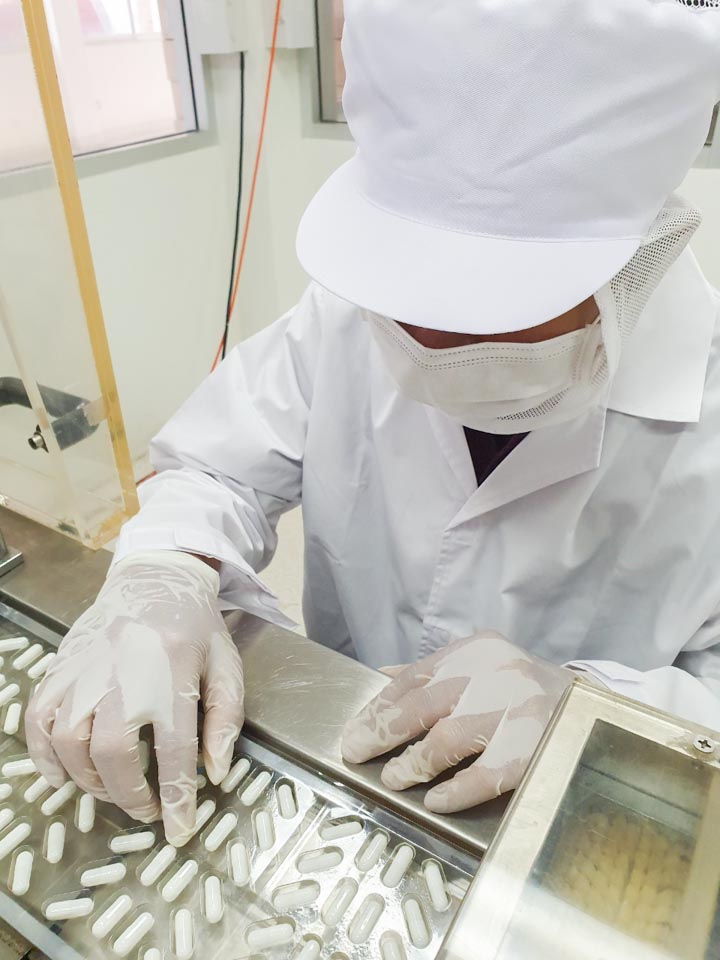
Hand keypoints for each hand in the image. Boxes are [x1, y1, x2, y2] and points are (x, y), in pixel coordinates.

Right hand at [25, 551, 243, 845]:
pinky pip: (38, 719)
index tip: (179, 831)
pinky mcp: (61, 667)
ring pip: (71, 742)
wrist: (154, 579)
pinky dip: (43, 755)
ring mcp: (86, 670)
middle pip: (114, 753)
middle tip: (145, 811)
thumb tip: (215, 774)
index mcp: (173, 674)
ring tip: (112, 791)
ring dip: (89, 780)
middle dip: (128, 795)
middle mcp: (124, 674)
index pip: (175, 751)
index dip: (176, 799)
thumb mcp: (226, 667)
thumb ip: (225, 719)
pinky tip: (61, 775)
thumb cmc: (196, 628)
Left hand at [341, 632, 571, 812]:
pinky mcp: (537, 747)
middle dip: (385, 731)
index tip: (355, 732)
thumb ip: (436, 673)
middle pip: (426, 704)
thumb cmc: (525, 690)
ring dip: (416, 762)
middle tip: (358, 753)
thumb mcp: (483, 667)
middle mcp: (497, 673)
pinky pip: (487, 773)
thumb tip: (384, 677)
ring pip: (452, 738)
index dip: (380, 707)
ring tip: (396, 778)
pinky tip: (436, 800)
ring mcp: (518, 709)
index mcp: (477, 650)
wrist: (590, 708)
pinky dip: (456, 789)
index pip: (416, 677)